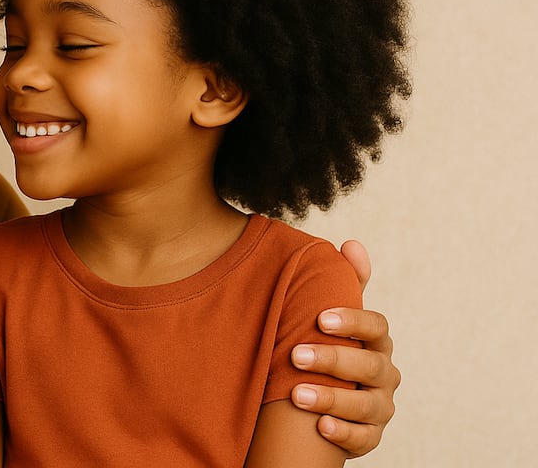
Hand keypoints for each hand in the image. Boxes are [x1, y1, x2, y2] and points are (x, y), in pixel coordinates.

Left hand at [289, 240, 399, 458]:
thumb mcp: (336, 316)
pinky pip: (365, 438)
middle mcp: (385, 374)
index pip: (377, 327)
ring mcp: (380, 406)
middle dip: (333, 360)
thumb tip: (351, 242)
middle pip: (370, 366)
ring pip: (368, 405)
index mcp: (377, 342)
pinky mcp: (370, 436)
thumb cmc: (331, 345)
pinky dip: (344, 433)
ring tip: (297, 395)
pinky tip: (320, 425)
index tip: (320, 318)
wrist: (327, 393)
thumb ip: (345, 282)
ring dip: (332, 398)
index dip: (352, 322)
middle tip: (296, 355)